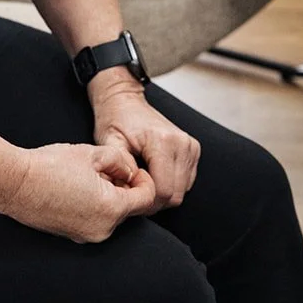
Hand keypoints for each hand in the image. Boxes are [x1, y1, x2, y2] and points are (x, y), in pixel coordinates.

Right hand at [0, 141, 155, 242]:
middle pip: (129, 209)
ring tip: (88, 177)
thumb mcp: (93, 153)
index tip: (132, 169)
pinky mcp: (71, 236)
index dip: (144, 180)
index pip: (146, 199)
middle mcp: (102, 229)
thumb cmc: (50, 166)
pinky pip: (94, 221)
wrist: (14, 183)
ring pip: (111, 216)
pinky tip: (76, 189)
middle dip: (124, 188)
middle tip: (107, 169)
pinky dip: (93, 207)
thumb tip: (130, 171)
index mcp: (111, 209)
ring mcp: (85, 236)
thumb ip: (121, 161)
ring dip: (109, 198)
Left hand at [90, 79, 199, 210]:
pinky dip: (170, 184)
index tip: (131, 197)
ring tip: (143, 183)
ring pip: (182, 191)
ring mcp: (190, 147)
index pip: (164, 190)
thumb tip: (131, 192)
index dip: (146, 202)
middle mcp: (182, 144)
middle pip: (175, 195)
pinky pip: (185, 182)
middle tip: (135, 194)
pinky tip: (153, 176)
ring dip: (163, 193)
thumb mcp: (109, 144)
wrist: (125, 100)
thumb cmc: (115, 119)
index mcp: (162, 141)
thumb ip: (120, 169)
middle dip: (154, 201)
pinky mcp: (193, 150)